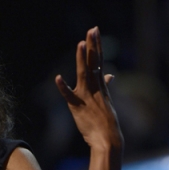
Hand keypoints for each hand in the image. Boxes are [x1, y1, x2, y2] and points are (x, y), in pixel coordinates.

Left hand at [55, 27, 122, 151]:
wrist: (108, 140)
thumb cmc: (107, 121)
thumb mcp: (107, 100)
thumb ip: (106, 85)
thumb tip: (110, 75)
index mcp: (101, 85)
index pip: (98, 60)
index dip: (96, 45)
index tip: (94, 31)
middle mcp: (95, 88)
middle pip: (93, 62)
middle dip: (93, 45)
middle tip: (93, 29)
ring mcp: (86, 96)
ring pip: (84, 74)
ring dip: (82, 59)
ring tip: (81, 43)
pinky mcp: (77, 107)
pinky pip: (69, 96)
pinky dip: (63, 88)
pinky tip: (57, 78)